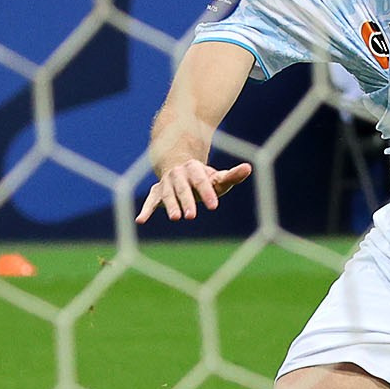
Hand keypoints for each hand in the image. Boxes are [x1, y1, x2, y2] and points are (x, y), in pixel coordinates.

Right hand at [138, 158, 252, 220]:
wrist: (178, 169)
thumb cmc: (202, 178)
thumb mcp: (217, 177)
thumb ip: (232, 175)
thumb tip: (249, 168)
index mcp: (194, 168)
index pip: (201, 180)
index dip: (207, 192)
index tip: (213, 206)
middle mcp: (178, 174)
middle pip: (183, 188)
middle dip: (187, 201)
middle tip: (192, 216)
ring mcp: (166, 183)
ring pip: (168, 195)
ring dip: (171, 206)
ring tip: (175, 218)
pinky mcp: (156, 192)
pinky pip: (150, 201)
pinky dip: (145, 210)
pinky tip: (140, 221)